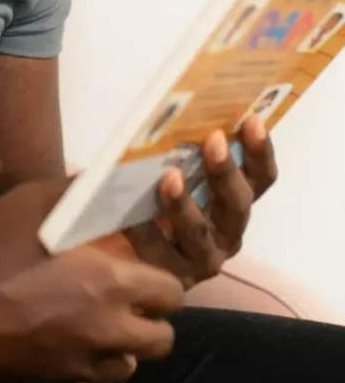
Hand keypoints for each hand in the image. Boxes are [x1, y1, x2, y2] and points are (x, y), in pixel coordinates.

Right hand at [0, 179, 183, 382]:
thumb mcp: (35, 201)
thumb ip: (78, 192)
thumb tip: (101, 180)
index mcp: (109, 285)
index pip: (171, 293)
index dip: (161, 280)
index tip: (142, 270)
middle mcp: (102, 332)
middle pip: (161, 340)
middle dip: (150, 319)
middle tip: (124, 299)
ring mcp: (75, 367)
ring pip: (126, 367)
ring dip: (119, 346)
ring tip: (92, 321)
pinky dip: (82, 371)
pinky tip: (61, 345)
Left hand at [125, 116, 276, 288]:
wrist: (121, 248)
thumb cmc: (154, 194)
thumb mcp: (173, 166)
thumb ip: (181, 145)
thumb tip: (172, 106)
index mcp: (234, 201)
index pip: (260, 178)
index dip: (260, 151)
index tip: (252, 121)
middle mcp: (227, 232)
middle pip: (237, 205)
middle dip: (225, 172)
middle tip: (213, 141)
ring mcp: (201, 258)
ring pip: (200, 233)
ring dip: (185, 204)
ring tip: (169, 178)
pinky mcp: (169, 276)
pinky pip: (157, 252)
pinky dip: (144, 229)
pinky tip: (129, 211)